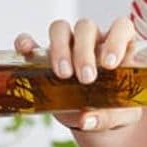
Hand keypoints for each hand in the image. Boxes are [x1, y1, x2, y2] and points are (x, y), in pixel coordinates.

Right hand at [14, 17, 143, 132]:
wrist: (97, 118)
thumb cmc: (116, 109)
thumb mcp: (121, 115)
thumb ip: (108, 116)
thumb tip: (86, 119)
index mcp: (120, 46)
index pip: (120, 27)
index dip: (116, 40)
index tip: (109, 64)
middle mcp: (94, 40)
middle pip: (86, 28)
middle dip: (84, 52)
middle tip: (86, 78)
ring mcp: (69, 46)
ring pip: (61, 29)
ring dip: (60, 48)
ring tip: (63, 74)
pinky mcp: (46, 57)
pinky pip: (33, 42)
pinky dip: (27, 43)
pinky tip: (25, 51)